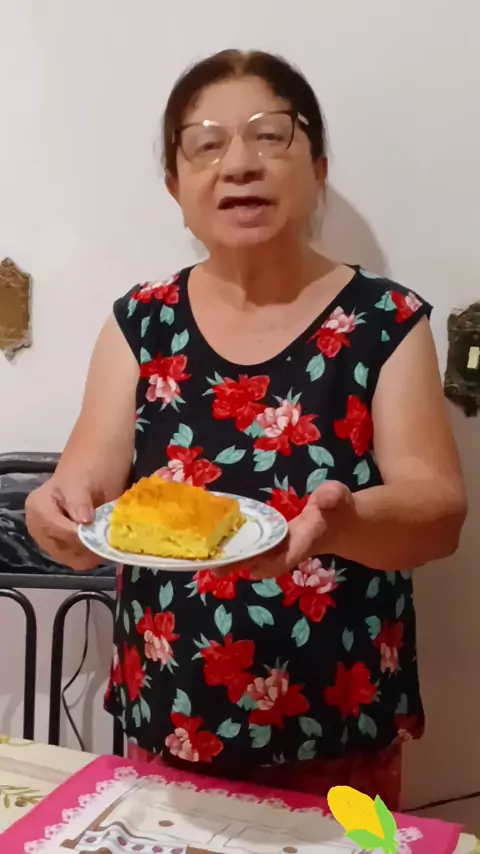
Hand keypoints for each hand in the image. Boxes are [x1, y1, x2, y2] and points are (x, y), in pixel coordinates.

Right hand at [25, 477, 101, 570]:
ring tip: (109, 540)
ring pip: (72, 559)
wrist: (89, 474)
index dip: (82, 534)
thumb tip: (83, 520)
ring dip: (93, 553)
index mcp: (38, 508)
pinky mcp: (61, 550)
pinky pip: (77, 561)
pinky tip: (104, 545)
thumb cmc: (86, 473)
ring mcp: (49, 541)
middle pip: (63, 549)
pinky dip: (93, 556)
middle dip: (88, 546)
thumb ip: (79, 500)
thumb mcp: (82, 480)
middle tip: (110, 539)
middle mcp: (38, 528)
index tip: (103, 531)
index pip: (58, 530)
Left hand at [215, 481, 352, 579]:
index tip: (253, 570)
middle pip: (267, 561)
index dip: (273, 562)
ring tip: (209, 562)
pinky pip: (255, 549)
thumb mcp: (340, 497)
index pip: (292, 552)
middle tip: (216, 568)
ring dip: (236, 561)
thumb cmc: (338, 509)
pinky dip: (238, 551)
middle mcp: (292, 548)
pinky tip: (217, 549)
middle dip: (243, 564)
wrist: (339, 525)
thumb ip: (334, 496)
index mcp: (310, 537)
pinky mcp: (273, 544)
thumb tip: (323, 498)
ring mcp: (281, 548)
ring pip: (257, 558)